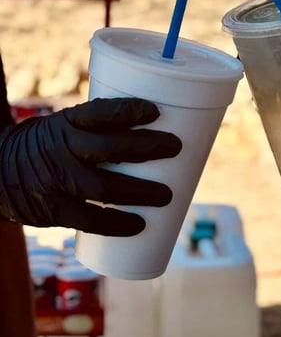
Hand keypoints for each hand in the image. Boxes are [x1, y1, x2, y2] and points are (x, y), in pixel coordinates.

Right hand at [0, 98, 181, 235]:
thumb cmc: (48, 144)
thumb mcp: (63, 125)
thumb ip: (97, 128)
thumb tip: (153, 130)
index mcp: (68, 122)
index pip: (100, 112)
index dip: (129, 110)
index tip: (156, 111)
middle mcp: (63, 148)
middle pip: (111, 147)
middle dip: (148, 147)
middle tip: (176, 147)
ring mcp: (58, 180)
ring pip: (105, 188)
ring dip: (140, 192)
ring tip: (167, 195)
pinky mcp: (53, 209)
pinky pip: (89, 219)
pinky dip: (116, 224)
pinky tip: (139, 225)